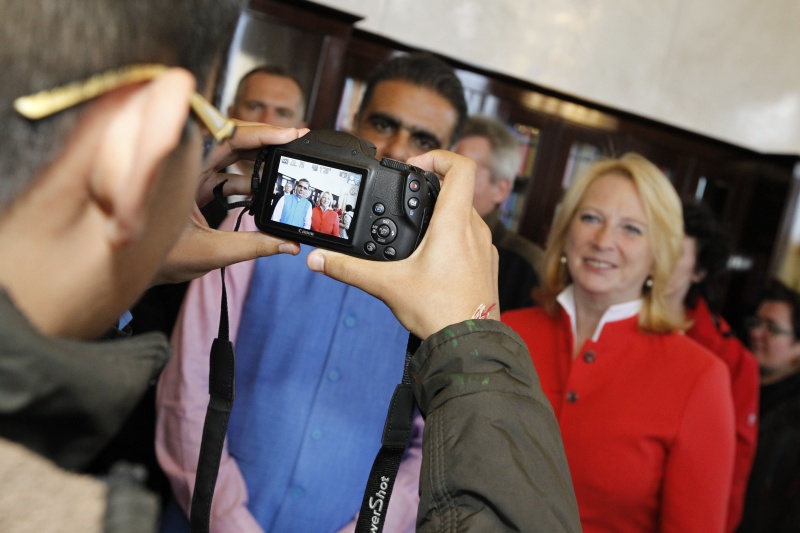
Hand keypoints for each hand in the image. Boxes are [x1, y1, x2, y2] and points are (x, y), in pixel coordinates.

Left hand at [153, 123, 306, 284]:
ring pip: (231, 158)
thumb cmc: (154, 257)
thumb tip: (287, 244)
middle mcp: (186, 163)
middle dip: (266, 142)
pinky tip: (265, 193)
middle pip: (233, 140)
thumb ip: (252, 246)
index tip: (289, 134)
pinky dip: (247, 183)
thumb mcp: (209, 252)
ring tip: (286, 170)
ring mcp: (190, 174)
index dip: (261, 133)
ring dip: (259, 164)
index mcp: (183, 166)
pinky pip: (226, 176)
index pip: (228, 135)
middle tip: (296, 142)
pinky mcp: (195, 188)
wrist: (127, 268)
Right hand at [306, 150, 499, 338]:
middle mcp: (476, 229)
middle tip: (405, 201)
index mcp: (454, 223)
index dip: (437, 156)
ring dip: (442, 216)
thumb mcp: (387, 286)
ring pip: (466, 215)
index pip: (461, 167)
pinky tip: (432, 259)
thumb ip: (349, 269)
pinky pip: (472, 239)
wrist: (470, 344)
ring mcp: (485, 247)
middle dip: (430, 191)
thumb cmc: (439, 312)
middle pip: (458, 191)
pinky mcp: (487, 265)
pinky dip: (453, 238)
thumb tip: (319, 259)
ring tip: (415, 232)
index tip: (414, 166)